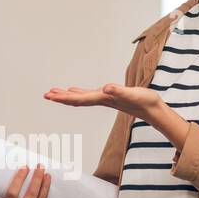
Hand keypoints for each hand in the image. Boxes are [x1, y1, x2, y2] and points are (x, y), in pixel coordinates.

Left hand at [44, 83, 165, 124]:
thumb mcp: (132, 94)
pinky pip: (89, 95)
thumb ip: (119, 91)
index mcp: (103, 98)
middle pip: (76, 99)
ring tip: (53, 93)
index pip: (79, 98)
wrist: (153, 109)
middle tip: (45, 95)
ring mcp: (104, 99)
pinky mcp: (109, 97)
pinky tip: (74, 90)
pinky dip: (79, 92)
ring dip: (66, 96)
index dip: (64, 97)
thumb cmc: (144, 101)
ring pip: (81, 98)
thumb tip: (105, 88)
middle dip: (60, 98)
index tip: (51, 96)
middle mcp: (101, 99)